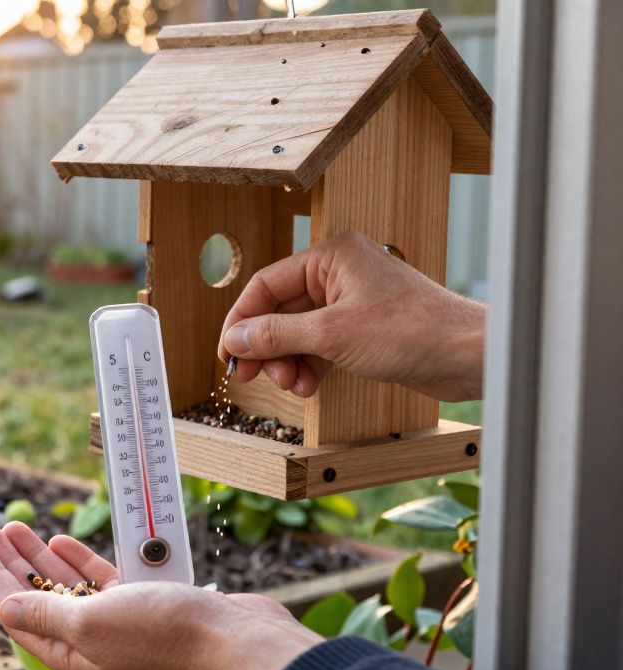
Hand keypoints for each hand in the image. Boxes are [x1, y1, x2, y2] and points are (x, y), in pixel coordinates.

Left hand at [0, 522, 322, 669]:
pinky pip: (99, 581)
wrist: (233, 638)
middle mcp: (92, 644)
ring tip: (16, 527)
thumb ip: (46, 612)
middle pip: (37, 597)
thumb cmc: (166, 635)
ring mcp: (118, 625)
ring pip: (66, 585)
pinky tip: (62, 541)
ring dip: (41, 556)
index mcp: (73, 657)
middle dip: (11, 563)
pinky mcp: (144, 607)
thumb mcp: (91, 621)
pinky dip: (79, 560)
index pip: (18, 613)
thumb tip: (7, 606)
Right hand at [216, 230, 485, 401]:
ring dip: (289, 361)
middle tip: (253, 378)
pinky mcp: (363, 327)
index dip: (242, 321)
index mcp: (331, 256)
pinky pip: (320, 344)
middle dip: (267, 347)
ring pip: (299, 331)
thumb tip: (236, 338)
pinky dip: (310, 365)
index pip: (266, 285)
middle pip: (280, 310)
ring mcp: (352, 301)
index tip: (228, 354)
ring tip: (293, 386)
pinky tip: (310, 386)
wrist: (467, 355)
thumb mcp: (332, 334)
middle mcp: (339, 272)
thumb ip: (277, 335)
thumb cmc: (413, 331)